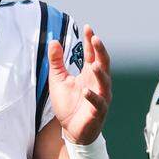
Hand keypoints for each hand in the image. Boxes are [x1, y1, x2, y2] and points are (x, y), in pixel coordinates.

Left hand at [47, 25, 111, 145]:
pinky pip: (98, 103)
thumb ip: (56, 61)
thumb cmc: (68, 105)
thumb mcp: (58, 80)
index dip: (91, 41)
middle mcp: (98, 83)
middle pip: (103, 63)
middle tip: (96, 39)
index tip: (88, 28)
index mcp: (89, 74)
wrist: (71, 130)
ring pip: (104, 82)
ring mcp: (101, 97)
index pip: (92, 54)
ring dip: (99, 73)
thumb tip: (53, 41)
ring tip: (93, 64)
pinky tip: (85, 91)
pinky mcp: (98, 112)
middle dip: (100, 51)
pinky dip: (92, 97)